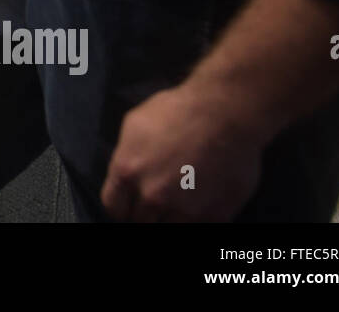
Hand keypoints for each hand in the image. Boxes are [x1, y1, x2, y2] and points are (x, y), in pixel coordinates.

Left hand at [100, 85, 264, 221]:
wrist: (225, 113)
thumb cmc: (178, 110)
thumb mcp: (134, 124)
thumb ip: (125, 154)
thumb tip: (126, 172)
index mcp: (127, 171)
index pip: (114, 207)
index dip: (122, 206)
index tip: (130, 204)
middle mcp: (152, 195)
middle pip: (140, 221)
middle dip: (145, 212)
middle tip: (158, 199)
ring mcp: (184, 209)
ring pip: (169, 227)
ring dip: (172, 217)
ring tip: (181, 202)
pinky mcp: (214, 215)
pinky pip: (199, 227)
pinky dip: (199, 218)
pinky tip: (203, 203)